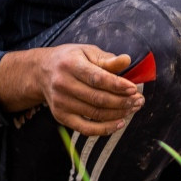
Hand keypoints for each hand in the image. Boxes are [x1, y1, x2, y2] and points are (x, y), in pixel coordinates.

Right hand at [0, 44, 143, 134]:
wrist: (42, 72)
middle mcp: (63, 84)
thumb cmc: (70, 59)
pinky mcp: (61, 117)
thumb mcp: (87, 52)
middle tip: (139, 100)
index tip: (134, 88)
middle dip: (122, 101)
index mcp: (70, 65)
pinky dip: (105, 129)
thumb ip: (107, 59)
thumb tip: (127, 60)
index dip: (117, 85)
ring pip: (95, 114)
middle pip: (98, 98)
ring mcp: (61, 103)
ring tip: (133, 108)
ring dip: (118, 114)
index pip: (97, 78)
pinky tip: (120, 123)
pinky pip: (86, 128)